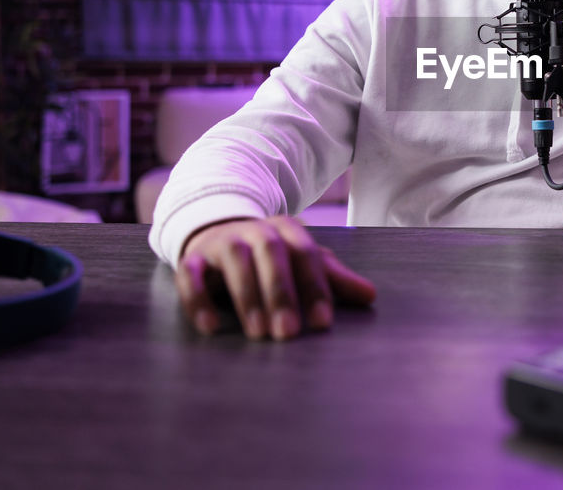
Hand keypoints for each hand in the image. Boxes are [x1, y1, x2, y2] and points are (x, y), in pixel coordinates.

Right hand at [175, 216, 375, 340]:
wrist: (219, 230)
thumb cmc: (270, 257)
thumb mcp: (302, 263)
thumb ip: (333, 279)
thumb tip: (371, 296)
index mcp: (288, 231)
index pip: (307, 256)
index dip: (316, 288)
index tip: (323, 323)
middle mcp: (256, 231)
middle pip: (271, 255)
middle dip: (281, 294)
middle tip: (288, 333)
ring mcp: (223, 241)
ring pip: (236, 261)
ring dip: (247, 297)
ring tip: (258, 333)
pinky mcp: (193, 257)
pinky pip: (191, 275)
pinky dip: (198, 299)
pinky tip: (209, 327)